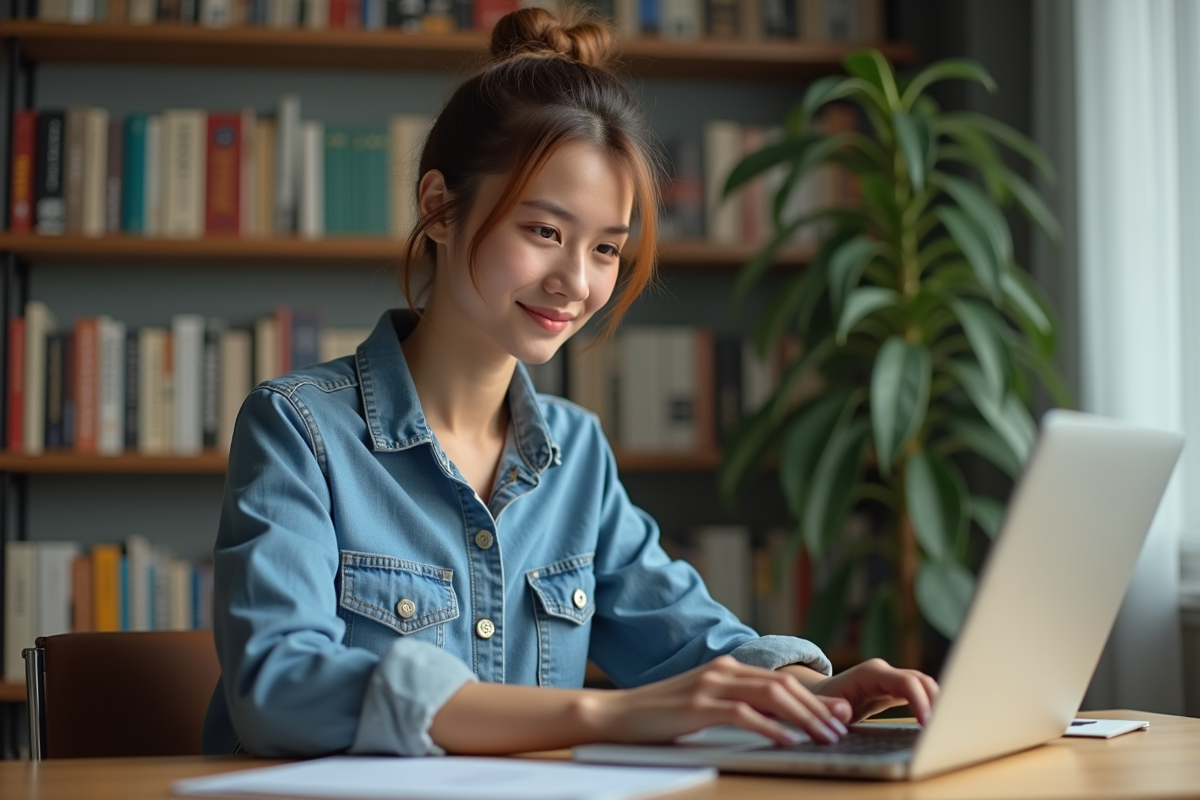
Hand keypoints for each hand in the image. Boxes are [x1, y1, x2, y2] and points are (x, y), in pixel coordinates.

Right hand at [585, 655, 851, 745]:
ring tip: (824, 737)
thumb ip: (737, 707)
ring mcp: (711, 685)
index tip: (838, 716)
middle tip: (842, 728)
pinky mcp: (699, 705)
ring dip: (803, 718)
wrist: (617, 714)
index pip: (781, 682)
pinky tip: (787, 742)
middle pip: (783, 686)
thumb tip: (779, 724)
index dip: (814, 699)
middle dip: (817, 709)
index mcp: (727, 669)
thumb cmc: (660, 716)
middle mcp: (723, 670)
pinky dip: (771, 728)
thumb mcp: (705, 706)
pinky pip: (744, 715)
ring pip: (771, 696)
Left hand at [808, 658, 938, 724]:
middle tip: (945, 729)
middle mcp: (883, 672)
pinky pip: (919, 693)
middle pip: (922, 681)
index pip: (906, 682)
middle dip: (938, 702)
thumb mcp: (821, 708)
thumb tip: (845, 711)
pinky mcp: (894, 689)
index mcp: (869, 673)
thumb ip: (831, 709)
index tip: (928, 724)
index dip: (921, 701)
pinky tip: (936, 723)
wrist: (817, 697)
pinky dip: (930, 705)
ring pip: (924, 686)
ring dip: (938, 703)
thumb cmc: (818, 704)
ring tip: (945, 728)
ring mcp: (890, 679)